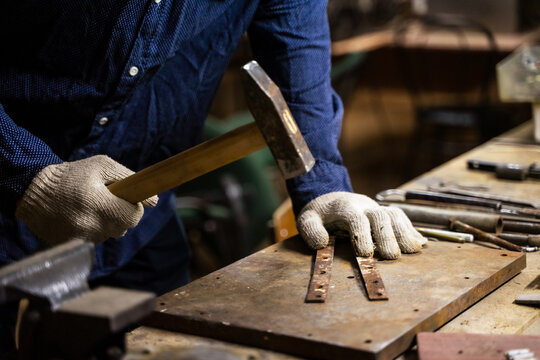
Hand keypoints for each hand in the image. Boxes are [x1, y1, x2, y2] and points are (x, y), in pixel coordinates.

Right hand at [15, 155, 157, 244]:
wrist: (33, 191)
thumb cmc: (72, 175)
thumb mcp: (102, 166)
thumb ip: (129, 179)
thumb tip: (154, 201)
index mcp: (99, 203)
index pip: (134, 216)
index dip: (134, 207)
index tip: (126, 199)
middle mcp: (91, 225)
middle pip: (124, 227)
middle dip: (122, 214)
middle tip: (107, 201)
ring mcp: (81, 238)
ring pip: (110, 234)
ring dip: (107, 222)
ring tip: (90, 207)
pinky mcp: (73, 245)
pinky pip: (95, 240)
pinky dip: (93, 229)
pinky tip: (80, 217)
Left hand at [296, 192, 425, 258]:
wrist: (330, 197)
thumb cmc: (319, 214)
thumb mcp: (307, 220)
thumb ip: (311, 230)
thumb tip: (321, 243)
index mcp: (344, 207)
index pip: (356, 218)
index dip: (362, 235)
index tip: (365, 254)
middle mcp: (364, 206)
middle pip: (380, 216)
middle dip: (387, 235)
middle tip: (391, 256)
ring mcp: (376, 208)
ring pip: (395, 214)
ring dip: (405, 232)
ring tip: (413, 250)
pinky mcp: (385, 213)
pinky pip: (401, 218)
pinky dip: (411, 230)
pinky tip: (420, 243)